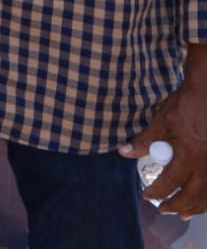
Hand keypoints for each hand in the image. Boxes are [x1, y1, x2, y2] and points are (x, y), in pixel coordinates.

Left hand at [121, 79, 206, 217]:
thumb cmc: (184, 106)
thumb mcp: (160, 122)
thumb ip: (143, 141)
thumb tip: (124, 152)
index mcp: (188, 156)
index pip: (170, 182)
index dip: (158, 192)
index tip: (148, 196)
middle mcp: (206, 164)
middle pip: (192, 194)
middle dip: (177, 206)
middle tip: (164, 211)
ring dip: (196, 207)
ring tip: (185, 215)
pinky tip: (203, 201)